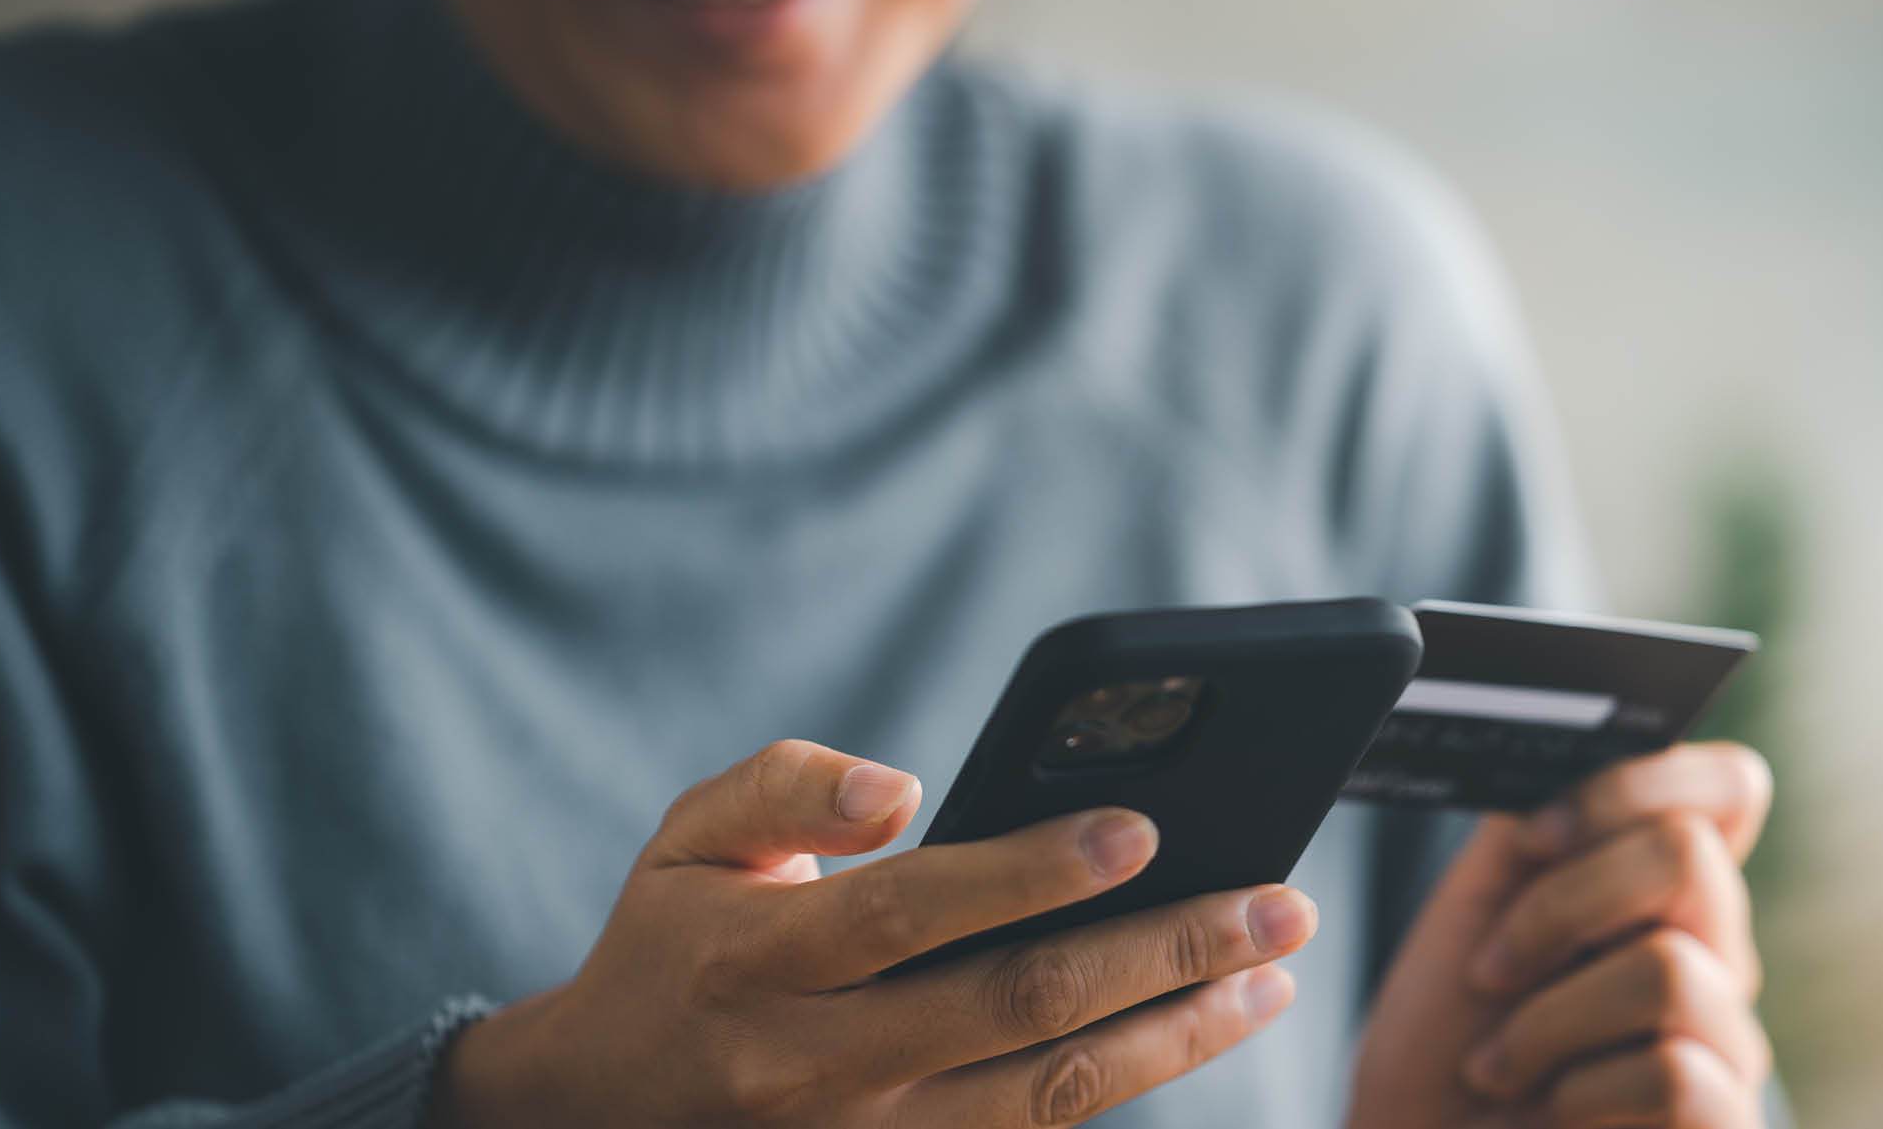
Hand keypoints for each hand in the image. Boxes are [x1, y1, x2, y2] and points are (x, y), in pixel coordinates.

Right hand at [428, 739, 1316, 1126]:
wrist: (602, 1109)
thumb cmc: (675, 941)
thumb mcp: (693, 838)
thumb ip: (788, 785)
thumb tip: (898, 787)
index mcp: (764, 961)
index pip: (914, 911)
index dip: (1031, 872)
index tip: (1143, 828)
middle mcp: (820, 1062)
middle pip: (1016, 1007)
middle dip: (1163, 951)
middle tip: (1280, 903)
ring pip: (1051, 1092)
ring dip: (1179, 1034)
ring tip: (1274, 974)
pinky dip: (1129, 1084)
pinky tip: (1201, 1026)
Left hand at [1348, 742, 1773, 1127]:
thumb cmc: (1448, 1049)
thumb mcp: (1474, 914)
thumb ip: (1531, 829)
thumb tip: (1578, 747)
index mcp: (1661, 892)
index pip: (1727, 786)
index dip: (1637, 781)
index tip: (1530, 837)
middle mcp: (1717, 957)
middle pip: (1688, 852)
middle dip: (1559, 905)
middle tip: (1488, 971)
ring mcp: (1731, 1045)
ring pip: (1670, 968)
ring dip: (1547, 1020)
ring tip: (1498, 1066)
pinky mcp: (1726, 1123)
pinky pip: (1675, 1073)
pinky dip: (1580, 1093)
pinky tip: (1551, 1112)